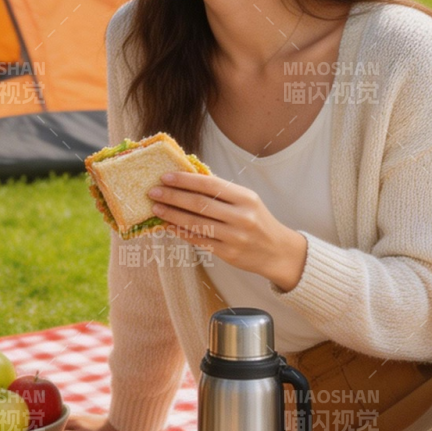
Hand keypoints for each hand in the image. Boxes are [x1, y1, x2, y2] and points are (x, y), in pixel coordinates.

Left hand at [147, 169, 308, 290]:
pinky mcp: (228, 254)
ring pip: (196, 224)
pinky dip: (181, 232)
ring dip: (172, 215)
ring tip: (156, 208)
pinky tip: (168, 225)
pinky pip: (199, 240)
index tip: (165, 176)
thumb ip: (221, 191)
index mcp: (245, 198)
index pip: (210, 185)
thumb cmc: (257, 220)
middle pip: (199, 204)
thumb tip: (187, 177)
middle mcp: (241, 217)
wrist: (278, 252)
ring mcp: (235, 237)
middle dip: (173, 197)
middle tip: (153, 192)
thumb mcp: (246, 200)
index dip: (185, 180)